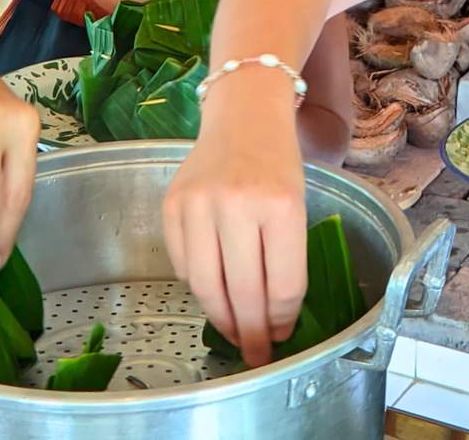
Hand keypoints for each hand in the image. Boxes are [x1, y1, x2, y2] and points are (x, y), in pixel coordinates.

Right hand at [162, 93, 308, 367]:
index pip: (282, 286)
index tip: (282, 336)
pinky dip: (197, 285)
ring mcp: (199, 203)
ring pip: (205, 286)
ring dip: (221, 318)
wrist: (243, 115)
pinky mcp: (171, 204)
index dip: (282, 321)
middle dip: (251, 333)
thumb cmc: (276, 165)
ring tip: (234, 332)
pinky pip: (182, 264)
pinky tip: (213, 288)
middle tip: (256, 353)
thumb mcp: (297, 206)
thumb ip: (286, 260)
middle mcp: (238, 203)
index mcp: (281, 205)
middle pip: (242, 293)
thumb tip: (272, 321)